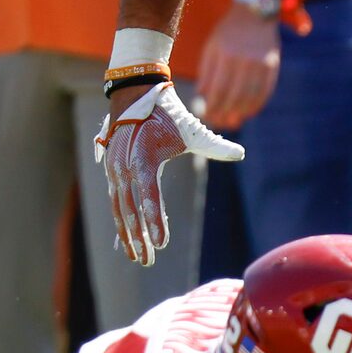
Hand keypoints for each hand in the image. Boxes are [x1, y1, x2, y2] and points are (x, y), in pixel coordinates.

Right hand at [93, 81, 242, 265]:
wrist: (134, 91)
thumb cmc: (167, 112)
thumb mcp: (192, 128)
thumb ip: (215, 144)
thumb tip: (241, 153)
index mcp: (143, 158)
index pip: (149, 197)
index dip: (155, 222)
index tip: (161, 244)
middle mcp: (124, 166)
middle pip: (129, 211)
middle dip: (138, 238)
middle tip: (148, 261)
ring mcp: (113, 168)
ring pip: (118, 209)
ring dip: (126, 234)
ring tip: (136, 256)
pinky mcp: (110, 169)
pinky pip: (115, 201)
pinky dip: (121, 220)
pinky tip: (125, 239)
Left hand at [194, 2, 280, 131]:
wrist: (255, 13)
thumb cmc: (228, 32)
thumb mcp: (212, 47)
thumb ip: (206, 72)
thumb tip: (201, 98)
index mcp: (226, 54)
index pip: (218, 89)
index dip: (213, 107)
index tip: (207, 116)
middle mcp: (245, 60)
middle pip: (235, 96)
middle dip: (225, 114)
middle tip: (219, 122)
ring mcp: (262, 63)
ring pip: (251, 97)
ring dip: (241, 113)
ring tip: (232, 121)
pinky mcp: (273, 66)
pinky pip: (265, 92)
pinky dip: (256, 106)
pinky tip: (247, 112)